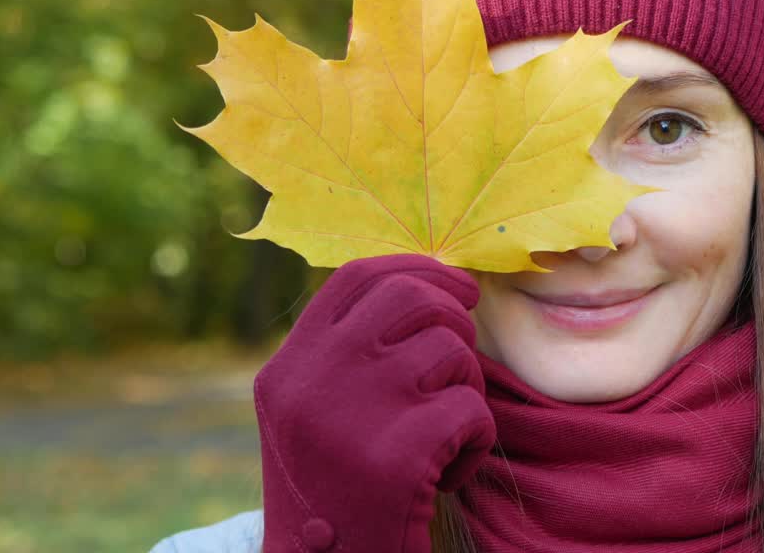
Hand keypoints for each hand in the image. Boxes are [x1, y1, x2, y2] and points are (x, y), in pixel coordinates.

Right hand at [255, 254, 495, 552]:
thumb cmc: (337, 494)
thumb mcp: (312, 416)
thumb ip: (347, 354)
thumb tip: (427, 285)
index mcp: (287, 369)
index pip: (356, 277)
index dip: (416, 268)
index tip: (455, 284)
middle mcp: (311, 381)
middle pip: (410, 298)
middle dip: (454, 320)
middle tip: (459, 362)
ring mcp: (353, 414)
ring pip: (451, 351)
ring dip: (467, 388)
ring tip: (444, 433)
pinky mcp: (399, 456)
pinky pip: (473, 409)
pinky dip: (476, 441)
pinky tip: (449, 474)